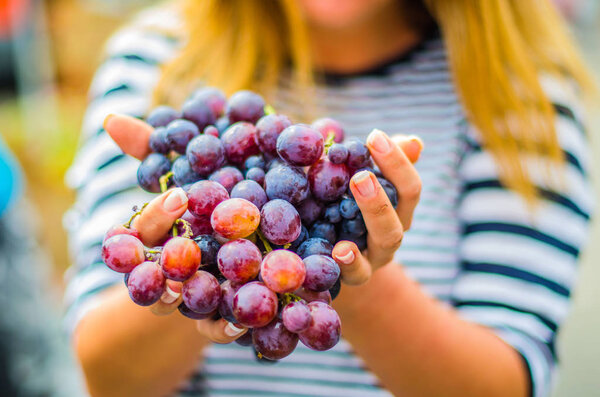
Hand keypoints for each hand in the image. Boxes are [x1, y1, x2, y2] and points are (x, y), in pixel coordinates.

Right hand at [104, 114, 247, 342]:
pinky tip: (242, 320)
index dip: (156, 218)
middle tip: (187, 250)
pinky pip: (221, 326)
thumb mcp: (181, 172)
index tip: (179, 196)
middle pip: (160, 273)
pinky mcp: (222, 316)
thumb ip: (151, 150)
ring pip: (187, 304)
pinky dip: (228, 324)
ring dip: (195, 299)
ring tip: (211, 290)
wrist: (237, 245)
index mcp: (157, 237)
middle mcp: (170, 269)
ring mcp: (194, 296)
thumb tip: (111, 119)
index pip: (142, 231)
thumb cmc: (200, 204)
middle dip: (172, 261)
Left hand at [332, 129, 422, 284]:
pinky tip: (339, 250)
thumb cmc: (340, 207)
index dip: (397, 161)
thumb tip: (414, 142)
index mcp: (397, 208)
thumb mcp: (355, 182)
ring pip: (387, 239)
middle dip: (386, 189)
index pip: (408, 187)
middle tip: (362, 174)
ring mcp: (376, 257)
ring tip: (355, 198)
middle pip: (401, 213)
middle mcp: (392, 232)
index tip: (374, 137)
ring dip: (374, 215)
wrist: (324, 257)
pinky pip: (356, 272)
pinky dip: (350, 262)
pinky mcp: (354, 276)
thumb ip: (377, 161)